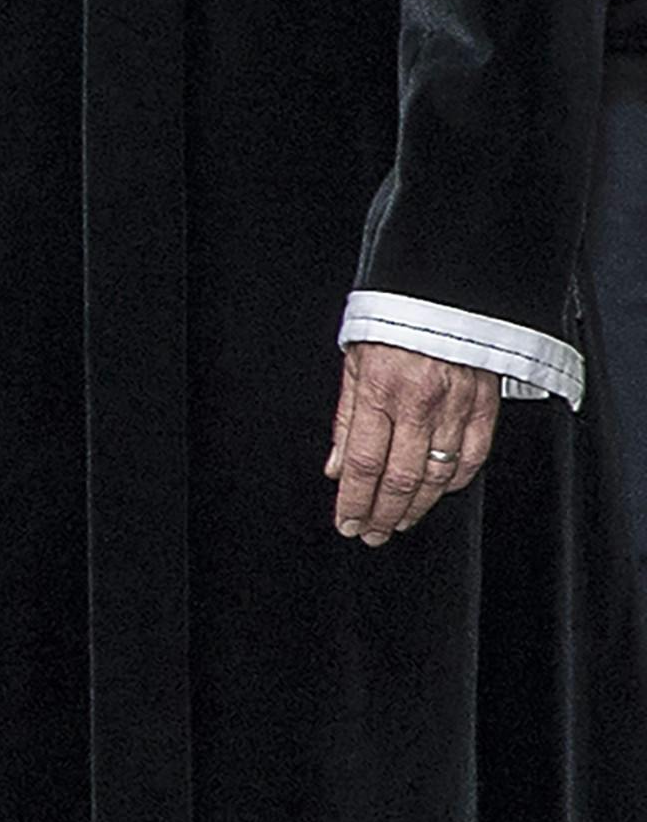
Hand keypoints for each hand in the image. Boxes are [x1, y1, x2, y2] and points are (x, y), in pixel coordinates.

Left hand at [327, 341, 499, 544]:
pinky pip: (474, 455)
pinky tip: (438, 492)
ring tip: (399, 522)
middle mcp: (420, 401)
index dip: (355, 501)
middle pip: (400, 477)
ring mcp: (456, 404)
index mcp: (381, 389)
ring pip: (437, 474)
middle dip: (383, 514)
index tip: (347, 523)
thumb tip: (337, 468)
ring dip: (416, 506)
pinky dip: (455, 480)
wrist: (446, 289)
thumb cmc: (395, 322)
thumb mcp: (355, 364)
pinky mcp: (485, 404)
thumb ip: (347, 421)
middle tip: (371, 533)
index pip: (364, 463)